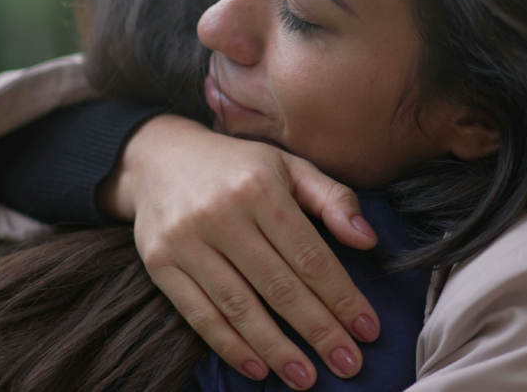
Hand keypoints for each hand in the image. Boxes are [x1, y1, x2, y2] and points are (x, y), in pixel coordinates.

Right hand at [98, 115, 380, 389]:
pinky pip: (199, 314)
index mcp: (261, 187)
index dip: (341, 295)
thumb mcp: (289, 166)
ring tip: (306, 378)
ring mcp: (187, 240)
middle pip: (279, 285)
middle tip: (348, 363)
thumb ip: (333, 198)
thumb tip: (368, 239)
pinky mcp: (160, 263)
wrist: (159, 158)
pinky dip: (230, 346)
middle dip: (318, 330)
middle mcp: (222, 214)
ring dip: (277, 348)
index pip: (309, 254)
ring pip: (240, 307)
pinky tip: (258, 368)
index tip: (367, 328)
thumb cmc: (238, 167)